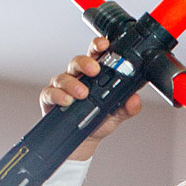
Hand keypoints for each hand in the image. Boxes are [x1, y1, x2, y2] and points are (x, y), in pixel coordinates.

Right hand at [38, 36, 141, 159]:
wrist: (84, 140)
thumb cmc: (98, 120)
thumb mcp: (116, 114)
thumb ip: (127, 107)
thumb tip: (135, 100)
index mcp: (94, 75)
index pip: (95, 55)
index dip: (98, 46)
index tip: (105, 44)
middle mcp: (77, 77)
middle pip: (77, 62)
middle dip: (85, 63)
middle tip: (95, 70)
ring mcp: (62, 87)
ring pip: (63, 77)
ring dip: (73, 84)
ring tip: (82, 93)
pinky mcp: (50, 99)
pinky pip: (50, 93)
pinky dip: (58, 96)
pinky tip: (67, 101)